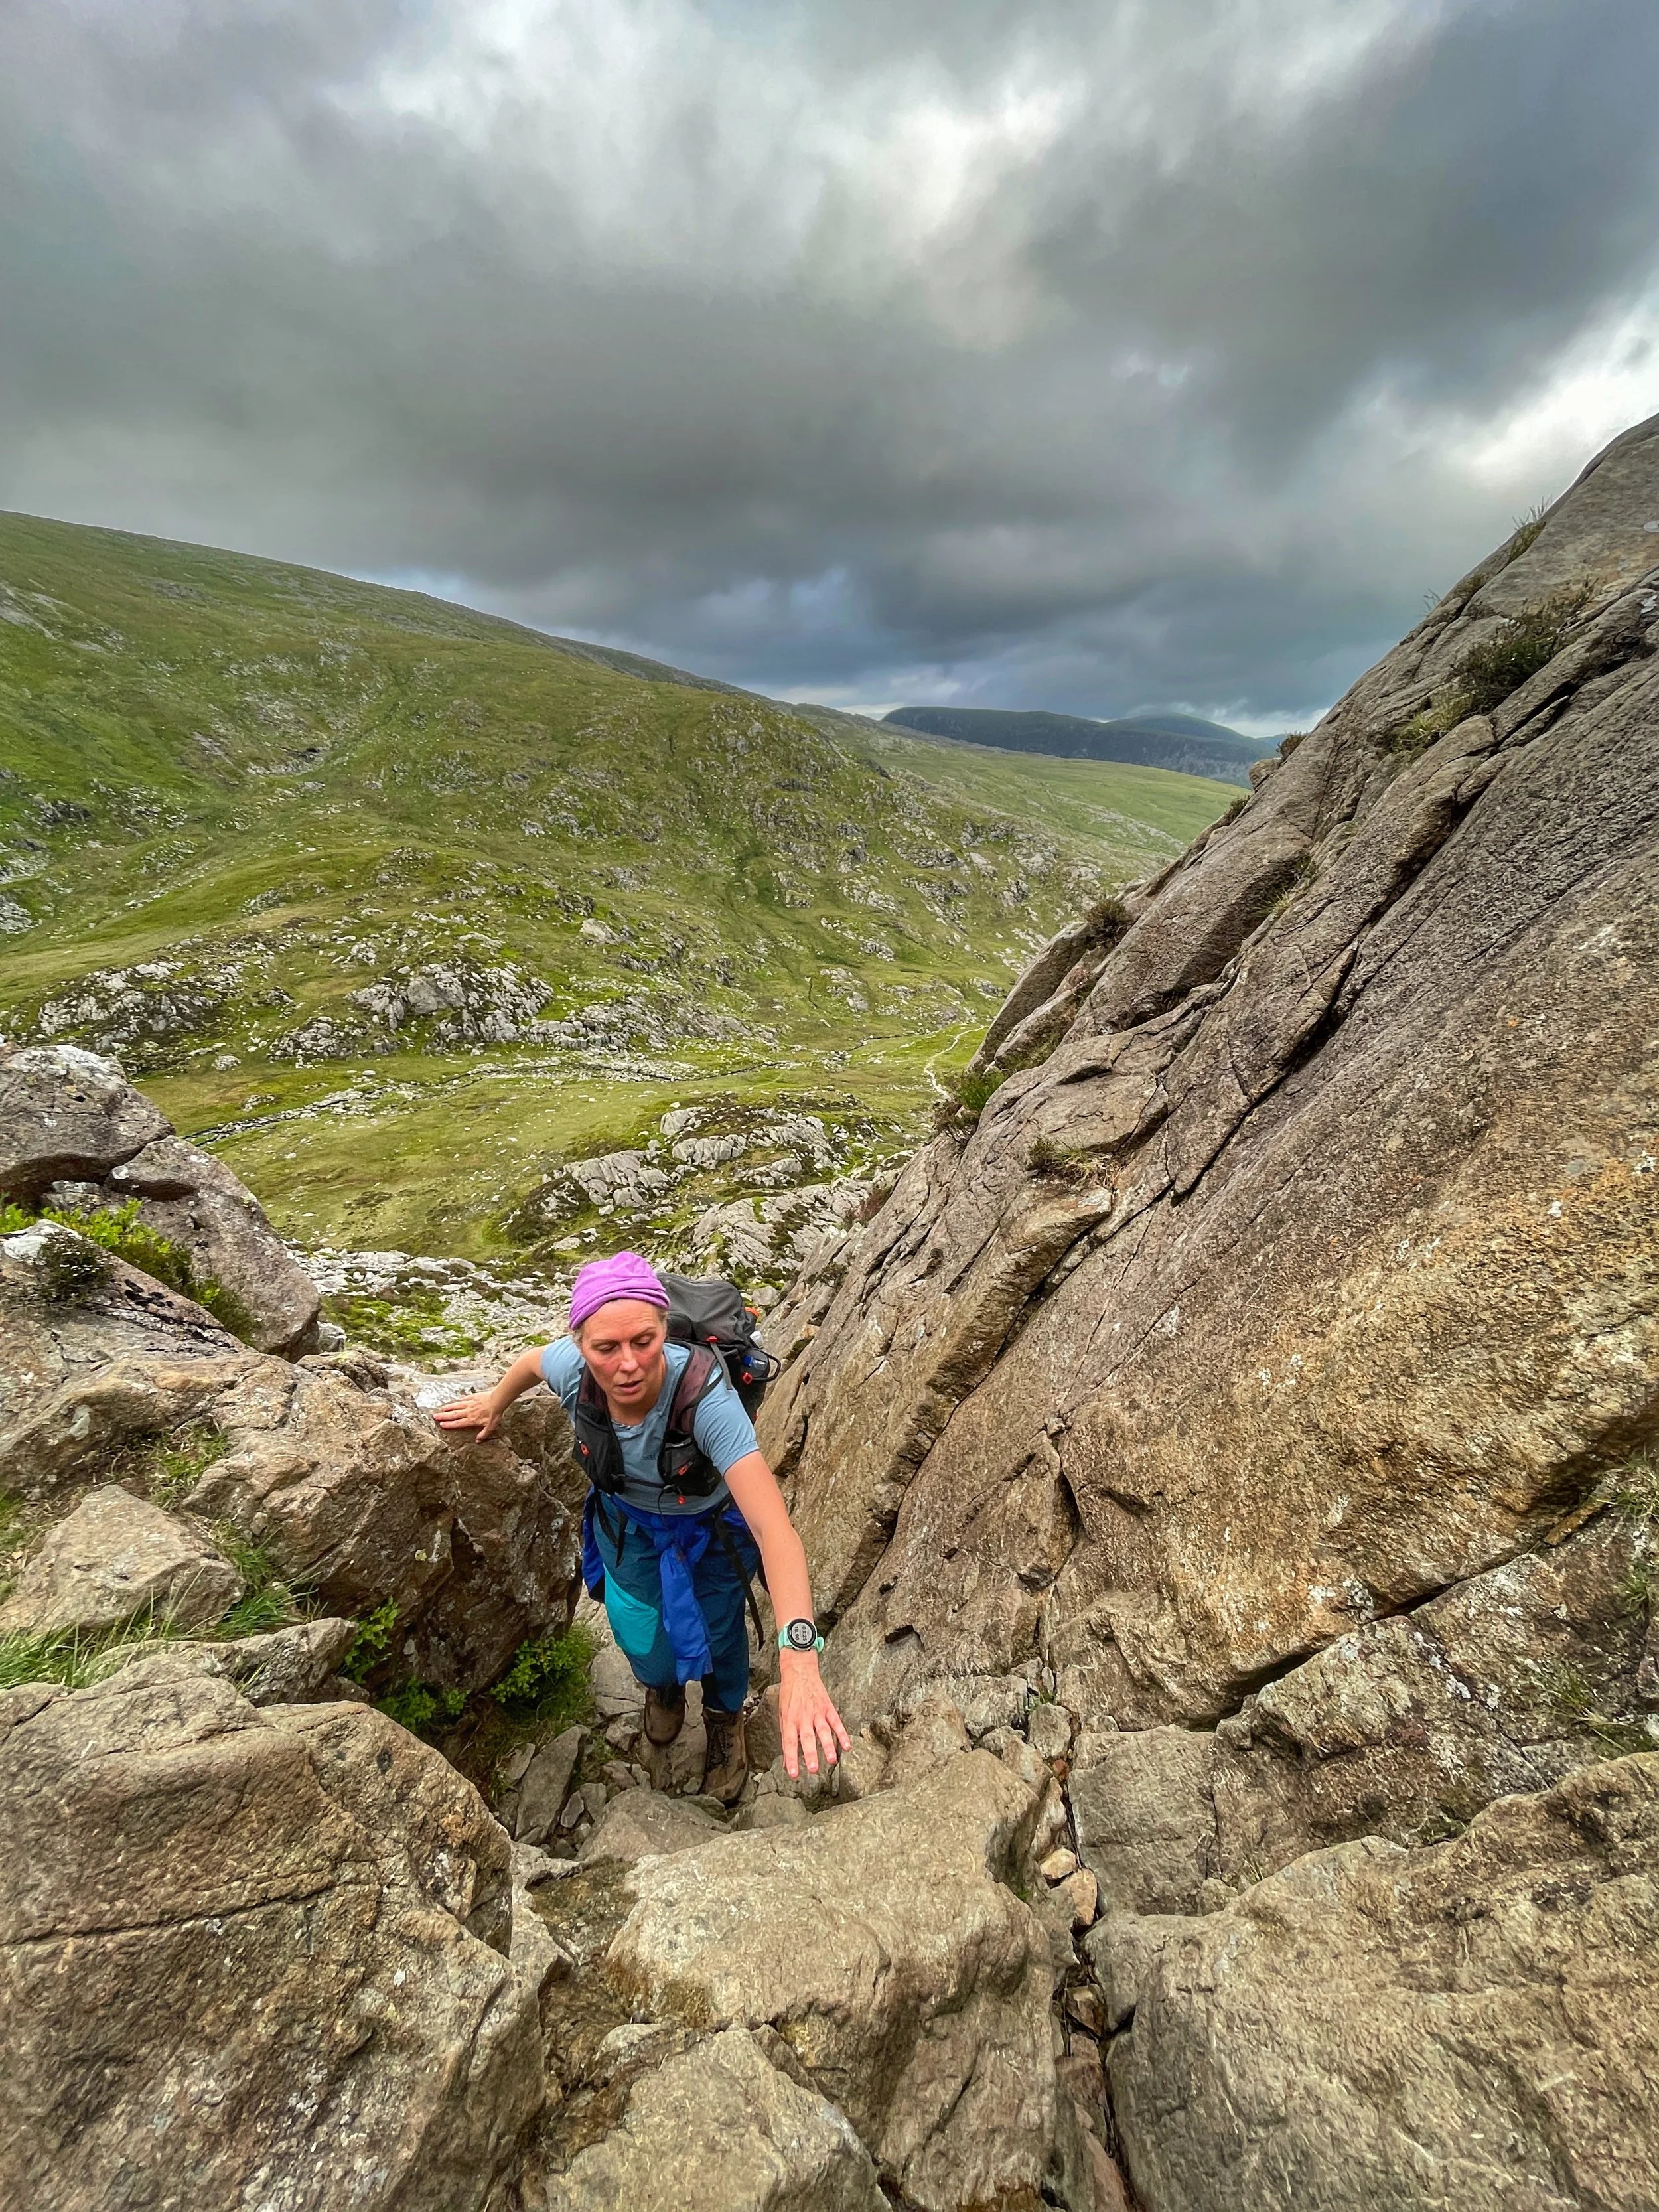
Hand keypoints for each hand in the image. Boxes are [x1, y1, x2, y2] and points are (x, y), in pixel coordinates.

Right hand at [434, 1391, 502, 1440]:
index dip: (449, 1424)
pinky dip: (459, 1400)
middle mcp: (468, 1412)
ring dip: (449, 1407)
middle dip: (444, 1416)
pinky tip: (456, 1400)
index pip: (458, 1423)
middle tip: (435, 1416)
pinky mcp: (473, 1397)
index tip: (441, 1424)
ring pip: (457, 1406)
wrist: (498, 1400)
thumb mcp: (491, 1427)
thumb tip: (477, 1441)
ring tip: (441, 1408)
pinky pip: (464, 1399)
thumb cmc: (495, 1414)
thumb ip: (483, 1434)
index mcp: (471, 1420)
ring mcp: (470, 1403)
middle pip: (454, 1414)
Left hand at [778, 1653, 850, 1780]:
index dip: (791, 1759)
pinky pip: (836, 1722)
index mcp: (790, 1720)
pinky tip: (847, 1746)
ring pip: (823, 1731)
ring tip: (832, 1761)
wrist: (799, 1671)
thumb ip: (786, 1737)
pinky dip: (842, 1734)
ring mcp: (817, 1712)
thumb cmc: (789, 1695)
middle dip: (810, 1755)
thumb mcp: (782, 1715)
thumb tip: (786, 1762)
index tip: (793, 1774)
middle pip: (807, 1738)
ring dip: (828, 1746)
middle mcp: (803, 1717)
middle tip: (813, 1770)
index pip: (790, 1743)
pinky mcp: (827, 1707)